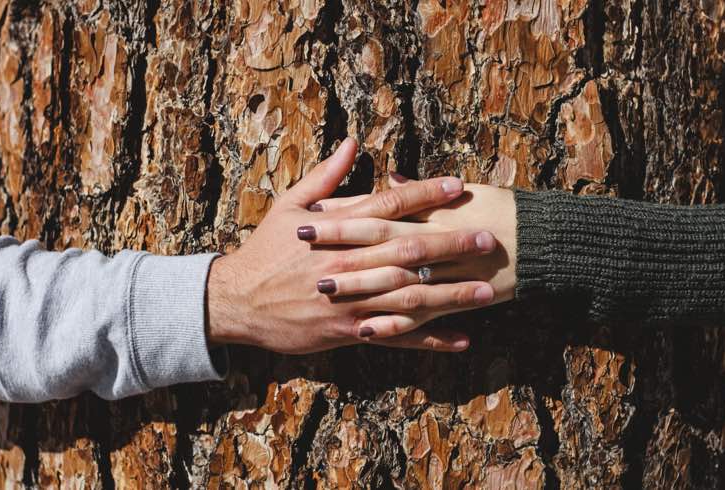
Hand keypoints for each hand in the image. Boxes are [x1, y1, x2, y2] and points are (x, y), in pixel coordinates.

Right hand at [206, 140, 497, 353]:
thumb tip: (351, 142)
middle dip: (451, 245)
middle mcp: (349, 265)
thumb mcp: (288, 206)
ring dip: (451, 294)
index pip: (388, 206)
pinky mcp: (350, 331)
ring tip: (487, 290)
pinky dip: (430, 339)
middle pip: (408, 252)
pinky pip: (396, 337)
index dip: (425, 195)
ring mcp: (351, 301)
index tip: (457, 187)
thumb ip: (325, 177)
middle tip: (487, 239)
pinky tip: (462, 339)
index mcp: (337, 230)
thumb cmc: (266, 249)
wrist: (237, 301)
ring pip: (409, 297)